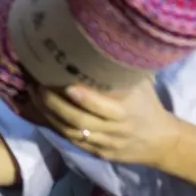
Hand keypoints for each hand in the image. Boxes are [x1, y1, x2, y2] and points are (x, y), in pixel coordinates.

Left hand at [31, 79, 184, 167]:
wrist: (161, 142)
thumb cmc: (148, 105)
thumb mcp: (141, 86)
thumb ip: (120, 72)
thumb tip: (101, 42)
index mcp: (127, 112)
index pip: (102, 107)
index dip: (83, 98)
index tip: (65, 83)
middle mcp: (115, 130)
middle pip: (79, 121)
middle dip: (54, 104)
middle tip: (36, 85)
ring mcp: (105, 144)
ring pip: (71, 133)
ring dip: (48, 115)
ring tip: (33, 95)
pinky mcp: (98, 153)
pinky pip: (72, 141)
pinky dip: (55, 127)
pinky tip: (41, 112)